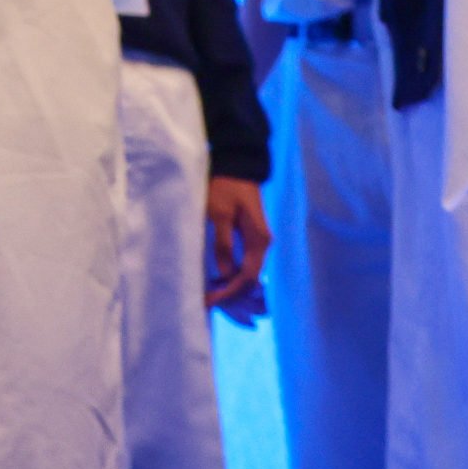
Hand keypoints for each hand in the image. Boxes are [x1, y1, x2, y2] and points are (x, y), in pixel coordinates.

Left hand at [204, 176, 272, 320]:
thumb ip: (223, 243)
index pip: (248, 277)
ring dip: (230, 287)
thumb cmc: (226, 187)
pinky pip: (244, 265)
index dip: (230, 292)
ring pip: (247, 274)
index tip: (211, 300)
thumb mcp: (220, 213)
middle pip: (250, 280)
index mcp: (258, 240)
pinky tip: (217, 281)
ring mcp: (257, 243)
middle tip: (205, 302)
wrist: (237, 166)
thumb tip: (225, 273)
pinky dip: (231, 276)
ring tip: (209, 295)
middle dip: (230, 294)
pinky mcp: (250, 239)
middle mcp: (262, 245)